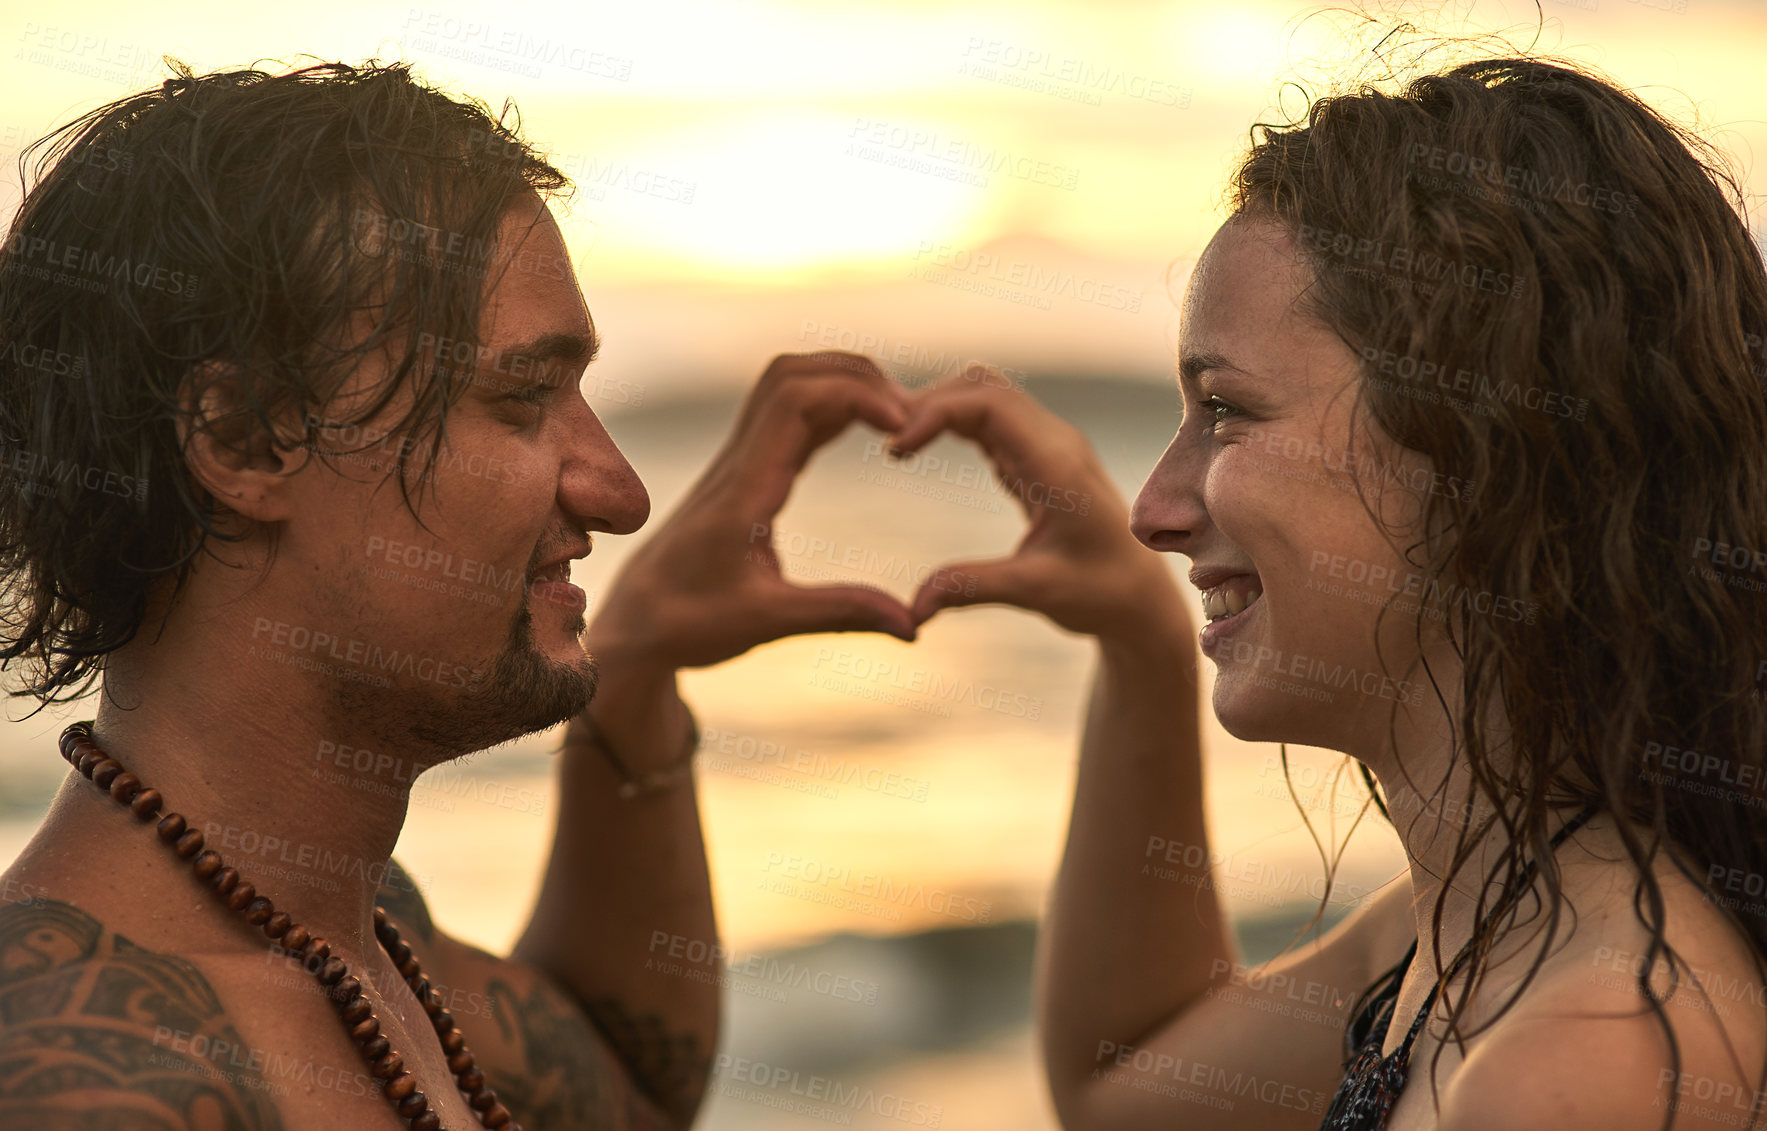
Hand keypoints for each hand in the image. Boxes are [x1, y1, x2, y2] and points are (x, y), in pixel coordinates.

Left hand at [584, 352, 918, 677]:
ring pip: (787, 385)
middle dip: (856, 377)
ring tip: (896, 417)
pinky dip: (832, 406)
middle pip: (792, 375)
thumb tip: (913, 627)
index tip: (902, 424)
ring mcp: (738, 461)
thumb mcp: (769, 623)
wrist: (637, 621)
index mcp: (743, 489)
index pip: (794, 403)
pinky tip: (867, 427)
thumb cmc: (692, 623)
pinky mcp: (745, 470)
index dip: (853, 395)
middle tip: (909, 415)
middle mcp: (737, 462)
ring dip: (843, 383)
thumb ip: (841, 614)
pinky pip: (787, 414)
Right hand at [892, 365, 1189, 640]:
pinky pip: (989, 419)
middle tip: (885, 444)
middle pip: (982, 385)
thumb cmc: (1099, 593)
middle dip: (928, 402)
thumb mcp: (1035, 593)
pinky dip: (949, 423)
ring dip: (938, 408)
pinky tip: (918, 449)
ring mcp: (1047, 444)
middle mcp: (1054, 441)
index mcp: (1057, 463)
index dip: (935, 411)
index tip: (894, 448)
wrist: (1139, 596)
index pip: (989, 402)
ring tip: (896, 445)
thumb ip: (973, 588)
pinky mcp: (1036, 456)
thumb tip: (913, 608)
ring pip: (984, 395)